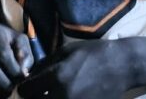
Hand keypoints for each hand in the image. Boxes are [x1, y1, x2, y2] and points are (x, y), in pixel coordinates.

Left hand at [17, 39, 131, 98]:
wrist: (121, 65)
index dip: (25, 87)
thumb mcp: (66, 51)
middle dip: (34, 97)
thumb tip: (28, 75)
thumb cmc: (93, 53)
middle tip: (39, 91)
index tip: (29, 85)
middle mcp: (62, 95)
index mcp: (56, 76)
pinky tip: (65, 96)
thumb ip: (45, 64)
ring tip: (53, 93)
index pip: (25, 90)